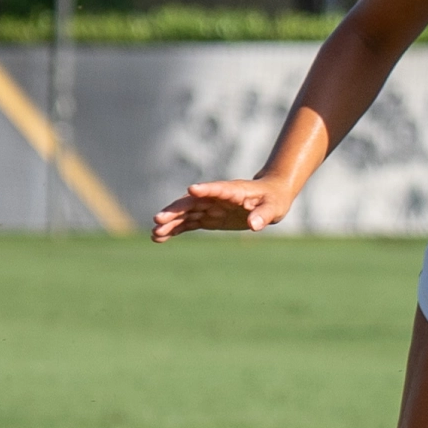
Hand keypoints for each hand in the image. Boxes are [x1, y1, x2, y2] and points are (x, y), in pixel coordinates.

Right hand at [151, 178, 296, 241]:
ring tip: (154, 234)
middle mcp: (216, 197)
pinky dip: (174, 230)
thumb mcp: (273, 208)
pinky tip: (159, 238)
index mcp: (233, 191)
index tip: (191, 190)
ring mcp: (209, 207)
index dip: (205, 189)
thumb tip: (254, 225)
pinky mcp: (208, 217)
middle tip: (158, 219)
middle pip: (192, 202)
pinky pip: (188, 224)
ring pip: (186, 214)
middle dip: (175, 210)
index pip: (217, 189)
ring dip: (170, 223)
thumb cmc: (273, 200)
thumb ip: (263, 216)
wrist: (269, 198)